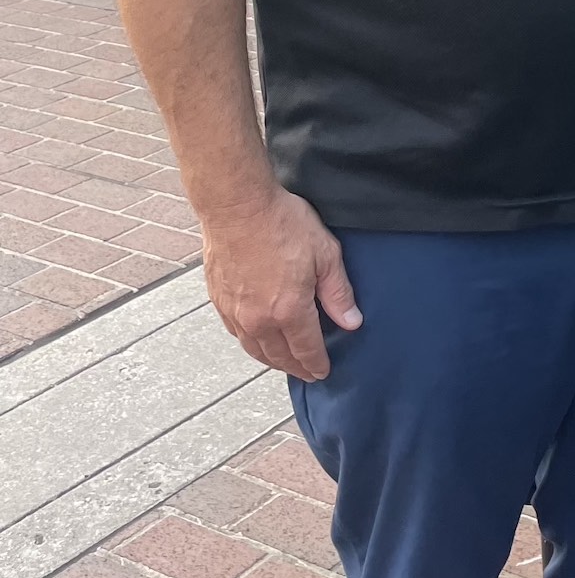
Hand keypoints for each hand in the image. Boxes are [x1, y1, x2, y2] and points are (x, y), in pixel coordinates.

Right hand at [202, 187, 361, 379]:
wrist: (236, 205)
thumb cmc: (281, 222)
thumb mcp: (325, 254)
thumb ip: (338, 292)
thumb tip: (351, 322)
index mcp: (289, 310)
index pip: (306, 349)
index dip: (316, 364)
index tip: (322, 372)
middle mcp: (259, 319)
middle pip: (279, 356)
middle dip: (295, 367)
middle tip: (306, 372)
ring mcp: (235, 311)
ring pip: (254, 349)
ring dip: (271, 360)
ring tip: (284, 362)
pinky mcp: (219, 299)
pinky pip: (236, 333)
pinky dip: (250, 343)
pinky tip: (256, 339)